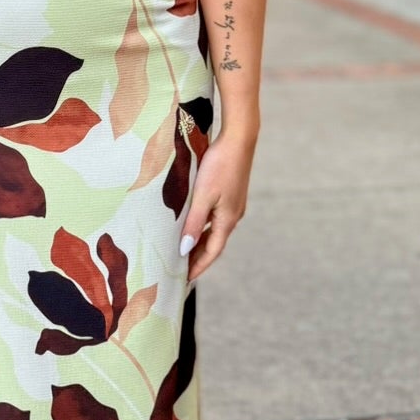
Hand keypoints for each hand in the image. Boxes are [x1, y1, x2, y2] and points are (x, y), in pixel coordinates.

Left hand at [178, 129, 254, 281]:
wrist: (239, 139)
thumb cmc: (219, 165)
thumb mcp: (202, 196)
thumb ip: (194, 223)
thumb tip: (185, 249)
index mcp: (228, 220)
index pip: (212, 251)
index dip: (198, 266)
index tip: (185, 280)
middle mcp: (233, 215)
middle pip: (214, 244)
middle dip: (198, 257)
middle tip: (180, 269)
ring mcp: (234, 205)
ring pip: (215, 231)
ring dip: (201, 242)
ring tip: (184, 251)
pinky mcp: (231, 194)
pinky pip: (216, 218)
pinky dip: (204, 227)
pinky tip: (193, 224)